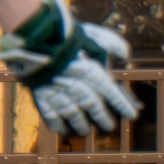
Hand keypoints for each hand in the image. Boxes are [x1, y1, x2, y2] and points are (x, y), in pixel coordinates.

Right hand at [0, 0, 141, 135]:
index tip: (132, 115)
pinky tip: (61, 130)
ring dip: (79, 123)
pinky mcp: (38, 93)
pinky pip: (48, 113)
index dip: (122, 104)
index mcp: (90, 70)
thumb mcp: (95, 34)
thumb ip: (113, 44)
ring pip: (71, 112)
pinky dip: (55, 123)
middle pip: (91, 104)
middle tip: (109, 127)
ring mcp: (55, 90)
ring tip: (85, 131)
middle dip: (101, 116)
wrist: (31, 34)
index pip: (110, 91)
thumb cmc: (67, 32)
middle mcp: (75, 83)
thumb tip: (126, 55)